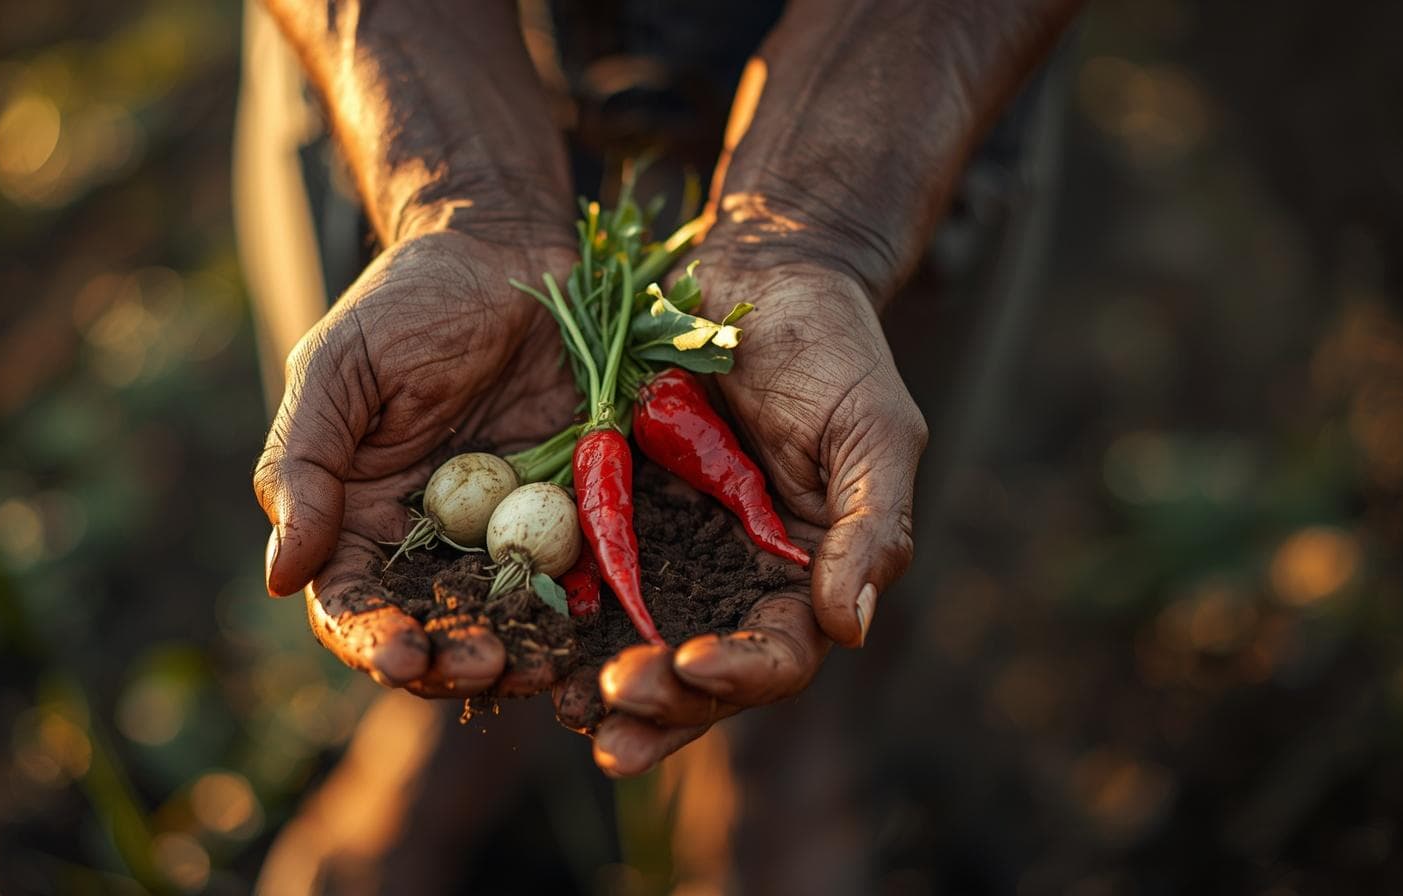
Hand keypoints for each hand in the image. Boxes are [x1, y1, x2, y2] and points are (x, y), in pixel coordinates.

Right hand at [254, 231, 579, 697]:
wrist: (510, 252)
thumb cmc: (407, 303)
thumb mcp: (338, 370)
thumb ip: (303, 468)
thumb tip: (281, 578)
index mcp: (358, 517)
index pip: (353, 604)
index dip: (373, 640)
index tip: (403, 657)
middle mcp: (429, 541)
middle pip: (435, 629)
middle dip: (456, 662)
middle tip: (489, 666)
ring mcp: (506, 533)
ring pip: (509, 619)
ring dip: (523, 653)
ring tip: (545, 667)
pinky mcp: (574, 512)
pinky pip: (579, 574)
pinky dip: (585, 609)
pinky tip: (596, 626)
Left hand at [554, 257, 927, 774]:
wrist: (761, 271)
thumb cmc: (834, 347)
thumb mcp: (872, 430)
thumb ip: (872, 527)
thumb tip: (850, 629)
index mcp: (806, 577)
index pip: (781, 654)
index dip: (743, 672)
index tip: (695, 663)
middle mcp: (737, 582)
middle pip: (704, 675)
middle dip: (663, 701)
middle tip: (612, 707)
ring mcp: (674, 555)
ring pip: (641, 646)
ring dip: (609, 689)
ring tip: (564, 709)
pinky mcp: (615, 520)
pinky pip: (587, 582)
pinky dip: (562, 622)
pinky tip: (530, 646)